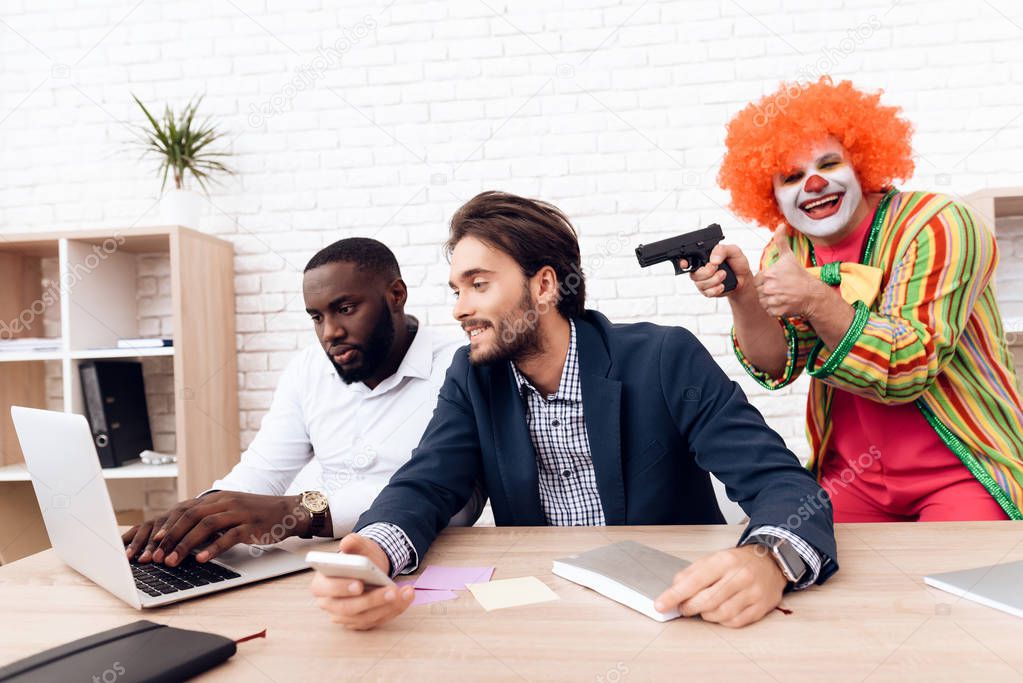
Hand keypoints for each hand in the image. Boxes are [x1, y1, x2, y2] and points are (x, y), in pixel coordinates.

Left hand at [121, 491, 305, 566]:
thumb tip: (183, 536)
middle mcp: (225, 502)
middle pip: (191, 516)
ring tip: (173, 561)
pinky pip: (228, 536)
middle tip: (157, 555)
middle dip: (171, 537)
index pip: (185, 509)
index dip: (167, 526)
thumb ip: (209, 519)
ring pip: (206, 526)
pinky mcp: (251, 525)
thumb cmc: (256, 515)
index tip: (152, 543)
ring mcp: (238, 512)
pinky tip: (201, 559)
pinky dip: (212, 548)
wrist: (288, 511)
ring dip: (186, 544)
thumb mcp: (230, 511)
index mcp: (217, 498)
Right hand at [310, 534, 414, 630]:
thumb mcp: (357, 546)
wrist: (369, 569)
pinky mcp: (360, 622)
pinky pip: (377, 620)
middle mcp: (329, 604)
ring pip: (365, 617)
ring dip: (387, 606)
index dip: (341, 588)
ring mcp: (344, 616)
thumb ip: (352, 543)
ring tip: (404, 593)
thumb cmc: (358, 558)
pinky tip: (406, 597)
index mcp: (321, 584)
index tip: (359, 584)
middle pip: (348, 608)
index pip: (325, 589)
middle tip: (391, 591)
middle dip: (371, 600)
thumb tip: (347, 543)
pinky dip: (394, 610)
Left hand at [653, 544, 786, 627]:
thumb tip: (674, 588)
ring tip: (703, 608)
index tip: (660, 605)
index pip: (694, 581)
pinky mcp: (761, 606)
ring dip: (706, 615)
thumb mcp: (714, 558)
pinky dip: (723, 621)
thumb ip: (692, 572)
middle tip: (683, 608)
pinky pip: (735, 622)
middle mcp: (740, 576)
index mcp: (724, 561)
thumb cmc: (738, 561)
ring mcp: (752, 592)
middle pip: (707, 600)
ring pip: (721, 614)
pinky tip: (720, 612)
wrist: (771, 561)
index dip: (674, 595)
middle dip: (689, 607)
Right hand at [680, 243, 752, 298]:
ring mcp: (702, 282)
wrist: (744, 278)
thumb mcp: (733, 250)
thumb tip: (713, 260)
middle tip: (717, 267)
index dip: (682, 263)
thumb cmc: (737, 263)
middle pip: (693, 274)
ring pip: (700, 284)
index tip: (685, 264)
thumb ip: (722, 250)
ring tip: (723, 275)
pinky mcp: (707, 292)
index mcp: (703, 257)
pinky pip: (706, 292)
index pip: (686, 259)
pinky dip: (716, 289)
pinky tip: (722, 285)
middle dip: (707, 272)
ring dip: (714, 280)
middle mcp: (700, 270)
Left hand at [753, 225, 827, 317]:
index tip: (776, 280)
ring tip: (782, 294)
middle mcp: (769, 287)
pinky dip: (773, 308)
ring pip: (762, 300)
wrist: (812, 294)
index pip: (757, 279)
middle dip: (767, 289)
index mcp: (769, 274)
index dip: (766, 280)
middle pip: (759, 290)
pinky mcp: (775, 311)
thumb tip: (780, 226)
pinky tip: (783, 302)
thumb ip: (781, 241)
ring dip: (769, 299)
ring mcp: (772, 300)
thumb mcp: (789, 257)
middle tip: (780, 288)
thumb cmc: (800, 275)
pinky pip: (768, 310)